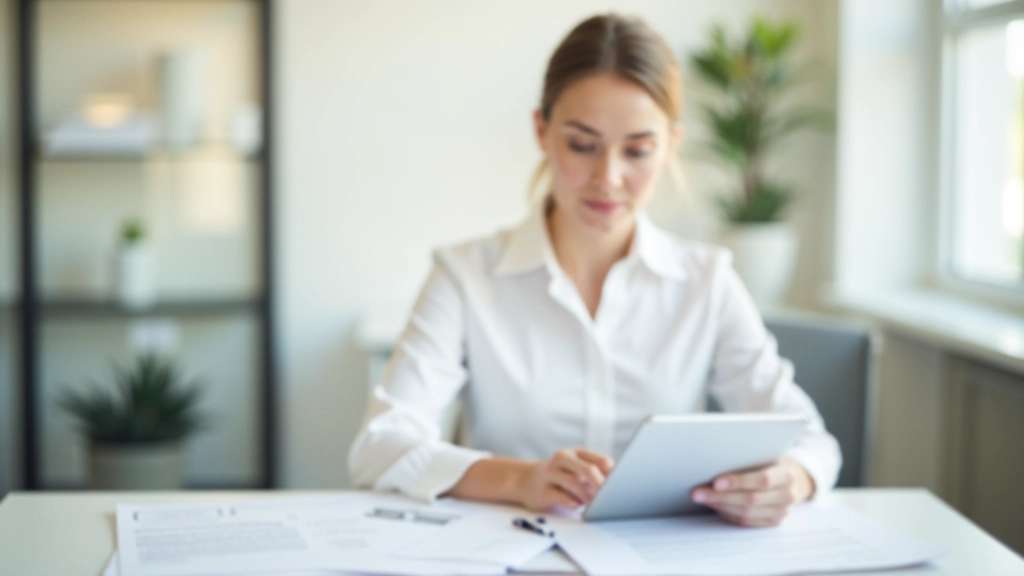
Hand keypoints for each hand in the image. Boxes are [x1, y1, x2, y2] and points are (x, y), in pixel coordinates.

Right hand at [518, 447, 614, 511]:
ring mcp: (549, 473)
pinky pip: (560, 496)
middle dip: (602, 486)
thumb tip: (617, 486)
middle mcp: (562, 458)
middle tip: (611, 499)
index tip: (621, 489)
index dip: (613, 476)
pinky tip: (577, 506)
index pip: (601, 461)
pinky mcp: (541, 490)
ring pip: (573, 482)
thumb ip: (594, 473)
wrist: (524, 480)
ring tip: (595, 506)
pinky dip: (572, 502)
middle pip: (588, 469)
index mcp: (575, 452)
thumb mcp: (575, 468)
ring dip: (588, 496)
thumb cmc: (559, 477)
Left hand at [691, 457, 814, 526]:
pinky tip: (714, 505)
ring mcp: (782, 512)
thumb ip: (744, 459)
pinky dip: (727, 513)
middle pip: (751, 499)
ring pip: (746, 513)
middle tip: (697, 492)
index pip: (762, 480)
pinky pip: (745, 522)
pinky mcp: (773, 522)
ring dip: (720, 505)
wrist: (785, 478)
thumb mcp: (760, 456)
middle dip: (720, 496)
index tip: (716, 482)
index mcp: (786, 474)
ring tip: (701, 498)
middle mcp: (787, 495)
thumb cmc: (766, 462)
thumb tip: (710, 464)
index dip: (738, 481)